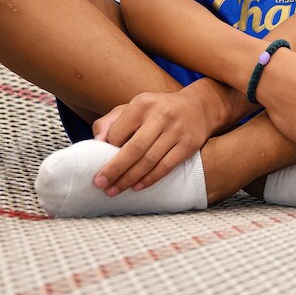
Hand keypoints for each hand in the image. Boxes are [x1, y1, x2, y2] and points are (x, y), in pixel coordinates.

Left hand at [89, 86, 214, 195]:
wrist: (198, 107)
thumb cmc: (158, 110)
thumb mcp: (135, 107)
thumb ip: (111, 121)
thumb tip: (97, 142)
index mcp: (142, 103)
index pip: (118, 132)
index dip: (106, 150)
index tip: (98, 164)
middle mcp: (161, 115)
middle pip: (134, 149)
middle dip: (114, 169)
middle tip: (100, 184)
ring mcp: (176, 130)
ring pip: (149, 161)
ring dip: (129, 179)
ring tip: (114, 190)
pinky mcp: (188, 145)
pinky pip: (166, 166)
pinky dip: (149, 179)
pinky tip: (136, 187)